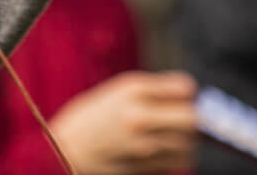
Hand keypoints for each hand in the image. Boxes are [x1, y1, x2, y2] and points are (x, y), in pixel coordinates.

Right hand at [49, 70, 196, 174]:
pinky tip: (159, 151)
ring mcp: (141, 147)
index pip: (185, 88)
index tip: (184, 96)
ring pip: (187, 146)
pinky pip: (173, 164)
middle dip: (193, 119)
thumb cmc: (92, 117)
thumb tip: (191, 93)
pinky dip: (174, 157)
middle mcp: (139, 118)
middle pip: (192, 119)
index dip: (188, 93)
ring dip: (186, 141)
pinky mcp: (142, 169)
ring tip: (172, 137)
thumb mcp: (120, 90)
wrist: (63, 151)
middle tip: (186, 118)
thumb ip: (156, 90)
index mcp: (134, 91)